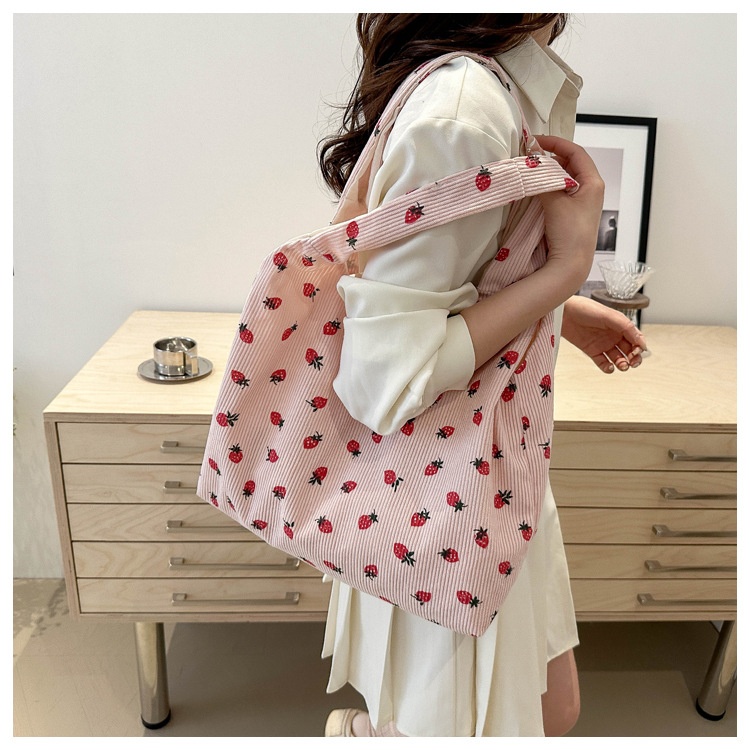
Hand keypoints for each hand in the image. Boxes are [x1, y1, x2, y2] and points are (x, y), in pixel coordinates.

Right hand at [534, 135, 604, 293]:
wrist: (571, 265)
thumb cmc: (570, 233)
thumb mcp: (555, 202)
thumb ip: (544, 180)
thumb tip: (531, 165)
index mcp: (593, 182)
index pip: (575, 152)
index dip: (555, 143)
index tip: (535, 141)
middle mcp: (590, 189)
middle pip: (569, 163)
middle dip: (549, 157)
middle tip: (529, 155)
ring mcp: (582, 202)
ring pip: (563, 178)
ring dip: (547, 172)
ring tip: (529, 169)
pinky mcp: (572, 214)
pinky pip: (559, 192)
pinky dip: (547, 186)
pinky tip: (535, 188)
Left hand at [562, 295, 646, 372]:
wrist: (564, 312)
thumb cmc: (585, 308)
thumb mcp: (609, 315)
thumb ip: (626, 327)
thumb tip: (641, 342)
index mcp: (620, 326)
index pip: (636, 339)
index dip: (639, 347)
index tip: (637, 351)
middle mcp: (613, 335)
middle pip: (629, 351)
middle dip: (633, 358)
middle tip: (632, 362)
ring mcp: (603, 344)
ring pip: (618, 358)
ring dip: (622, 364)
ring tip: (622, 365)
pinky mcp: (592, 351)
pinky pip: (603, 363)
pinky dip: (608, 368)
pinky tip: (609, 367)